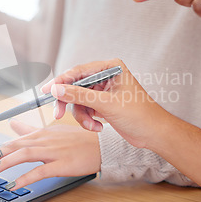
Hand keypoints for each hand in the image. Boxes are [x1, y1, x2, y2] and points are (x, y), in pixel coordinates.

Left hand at [0, 120, 99, 190]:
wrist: (99, 146)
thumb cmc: (76, 139)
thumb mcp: (51, 131)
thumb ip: (30, 129)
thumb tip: (12, 124)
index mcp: (39, 134)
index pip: (11, 142)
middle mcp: (43, 140)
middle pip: (13, 147)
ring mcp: (52, 151)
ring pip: (23, 155)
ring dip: (5, 164)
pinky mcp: (61, 163)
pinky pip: (40, 171)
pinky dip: (25, 178)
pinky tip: (14, 185)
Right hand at [41, 59, 167, 148]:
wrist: (153, 134)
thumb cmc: (140, 115)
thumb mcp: (106, 104)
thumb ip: (80, 95)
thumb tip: (57, 88)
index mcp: (111, 67)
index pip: (78, 71)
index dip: (60, 81)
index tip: (47, 90)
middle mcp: (106, 76)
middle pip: (75, 86)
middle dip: (70, 102)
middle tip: (58, 114)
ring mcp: (103, 90)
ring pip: (78, 100)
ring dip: (82, 115)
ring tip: (92, 126)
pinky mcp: (102, 103)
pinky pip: (85, 109)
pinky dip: (88, 119)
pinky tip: (98, 127)